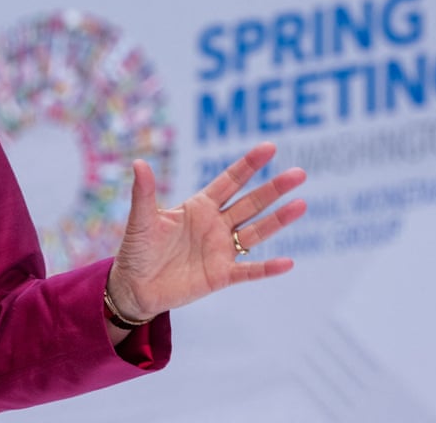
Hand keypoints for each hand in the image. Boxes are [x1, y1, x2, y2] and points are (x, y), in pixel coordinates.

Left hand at [106, 142, 306, 322]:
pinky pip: (249, 271)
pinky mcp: (221, 275)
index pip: (229, 181)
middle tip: (299, 173)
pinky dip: (267, 268)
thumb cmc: (137, 250)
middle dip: (273, 188)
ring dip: (278, 219)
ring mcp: (221, 250)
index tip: (269, 147)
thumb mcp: (141, 220)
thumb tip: (138, 163)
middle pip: (250, 203)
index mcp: (198, 207)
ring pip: (256, 231)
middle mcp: (215, 225)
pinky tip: (288, 262)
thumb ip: (144, 192)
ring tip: (301, 204)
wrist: (134, 287)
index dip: (248, 165)